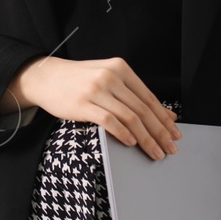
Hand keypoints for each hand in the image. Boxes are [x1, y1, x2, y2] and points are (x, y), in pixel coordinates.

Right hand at [7, 56, 179, 159]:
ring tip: (154, 151)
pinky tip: (131, 143)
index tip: (174, 134)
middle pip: (142, 109)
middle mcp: (110, 76)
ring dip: (145, 138)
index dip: (164, 118)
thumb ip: (134, 94)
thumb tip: (166, 113)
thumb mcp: (108, 79)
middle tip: (170, 148)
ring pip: (130, 117)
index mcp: (120, 68)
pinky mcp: (83, 104)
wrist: (45, 77)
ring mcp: (96, 90)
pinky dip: (123, 133)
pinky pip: (110, 121)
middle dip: (159, 132)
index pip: (149, 97)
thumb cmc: (78, 80)